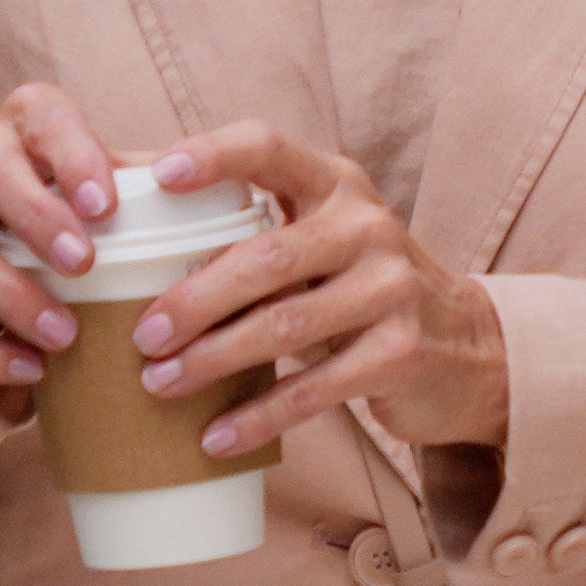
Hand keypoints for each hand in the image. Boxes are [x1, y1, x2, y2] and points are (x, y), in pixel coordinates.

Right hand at [0, 82, 123, 402]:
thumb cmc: (64, 193)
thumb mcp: (98, 174)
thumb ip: (144, 181)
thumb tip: (220, 204)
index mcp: (24, 123)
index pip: (43, 120)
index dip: (72, 158)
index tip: (105, 204)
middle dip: (35, 218)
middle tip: (84, 264)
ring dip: (12, 296)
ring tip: (65, 335)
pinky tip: (31, 369)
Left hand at [129, 121, 507, 458]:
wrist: (463, 345)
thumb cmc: (354, 283)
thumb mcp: (315, 235)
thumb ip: (242, 218)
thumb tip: (122, 185)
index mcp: (334, 183)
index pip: (269, 148)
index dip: (214, 157)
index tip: (160, 177)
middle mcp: (367, 225)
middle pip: (266, 256)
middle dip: (194, 299)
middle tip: (141, 336)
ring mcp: (391, 288)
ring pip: (285, 325)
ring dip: (213, 360)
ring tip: (159, 384)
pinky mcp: (401, 353)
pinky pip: (315, 388)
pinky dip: (259, 416)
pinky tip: (216, 437)